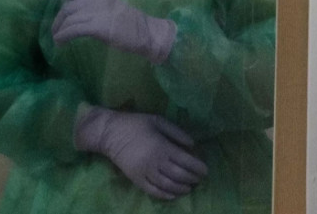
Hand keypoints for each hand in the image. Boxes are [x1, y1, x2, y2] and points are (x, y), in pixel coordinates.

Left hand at [32, 0, 175, 63]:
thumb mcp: (110, 9)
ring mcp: (96, 12)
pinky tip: (62, 43)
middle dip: (57, 22)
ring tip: (58, 41)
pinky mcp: (97, 26)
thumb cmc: (130, 24)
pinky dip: (64, 37)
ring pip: (68, 21)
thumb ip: (93, 10)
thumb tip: (76, 19)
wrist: (146, 32)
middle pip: (66, 9)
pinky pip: (72, 31)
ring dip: (59, 32)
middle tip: (55, 34)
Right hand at [75, 107, 208, 199]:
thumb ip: (177, 132)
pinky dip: (164, 195)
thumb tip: (193, 145)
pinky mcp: (136, 179)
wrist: (110, 133)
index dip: (197, 167)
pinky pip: (152, 191)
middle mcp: (155, 162)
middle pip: (178, 175)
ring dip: (181, 188)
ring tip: (189, 188)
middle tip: (199, 179)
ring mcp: (144, 172)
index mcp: (162, 146)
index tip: (205, 170)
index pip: (185, 161)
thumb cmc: (136, 124)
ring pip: (167, 185)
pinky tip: (173, 195)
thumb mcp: (158, 121)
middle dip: (192, 179)